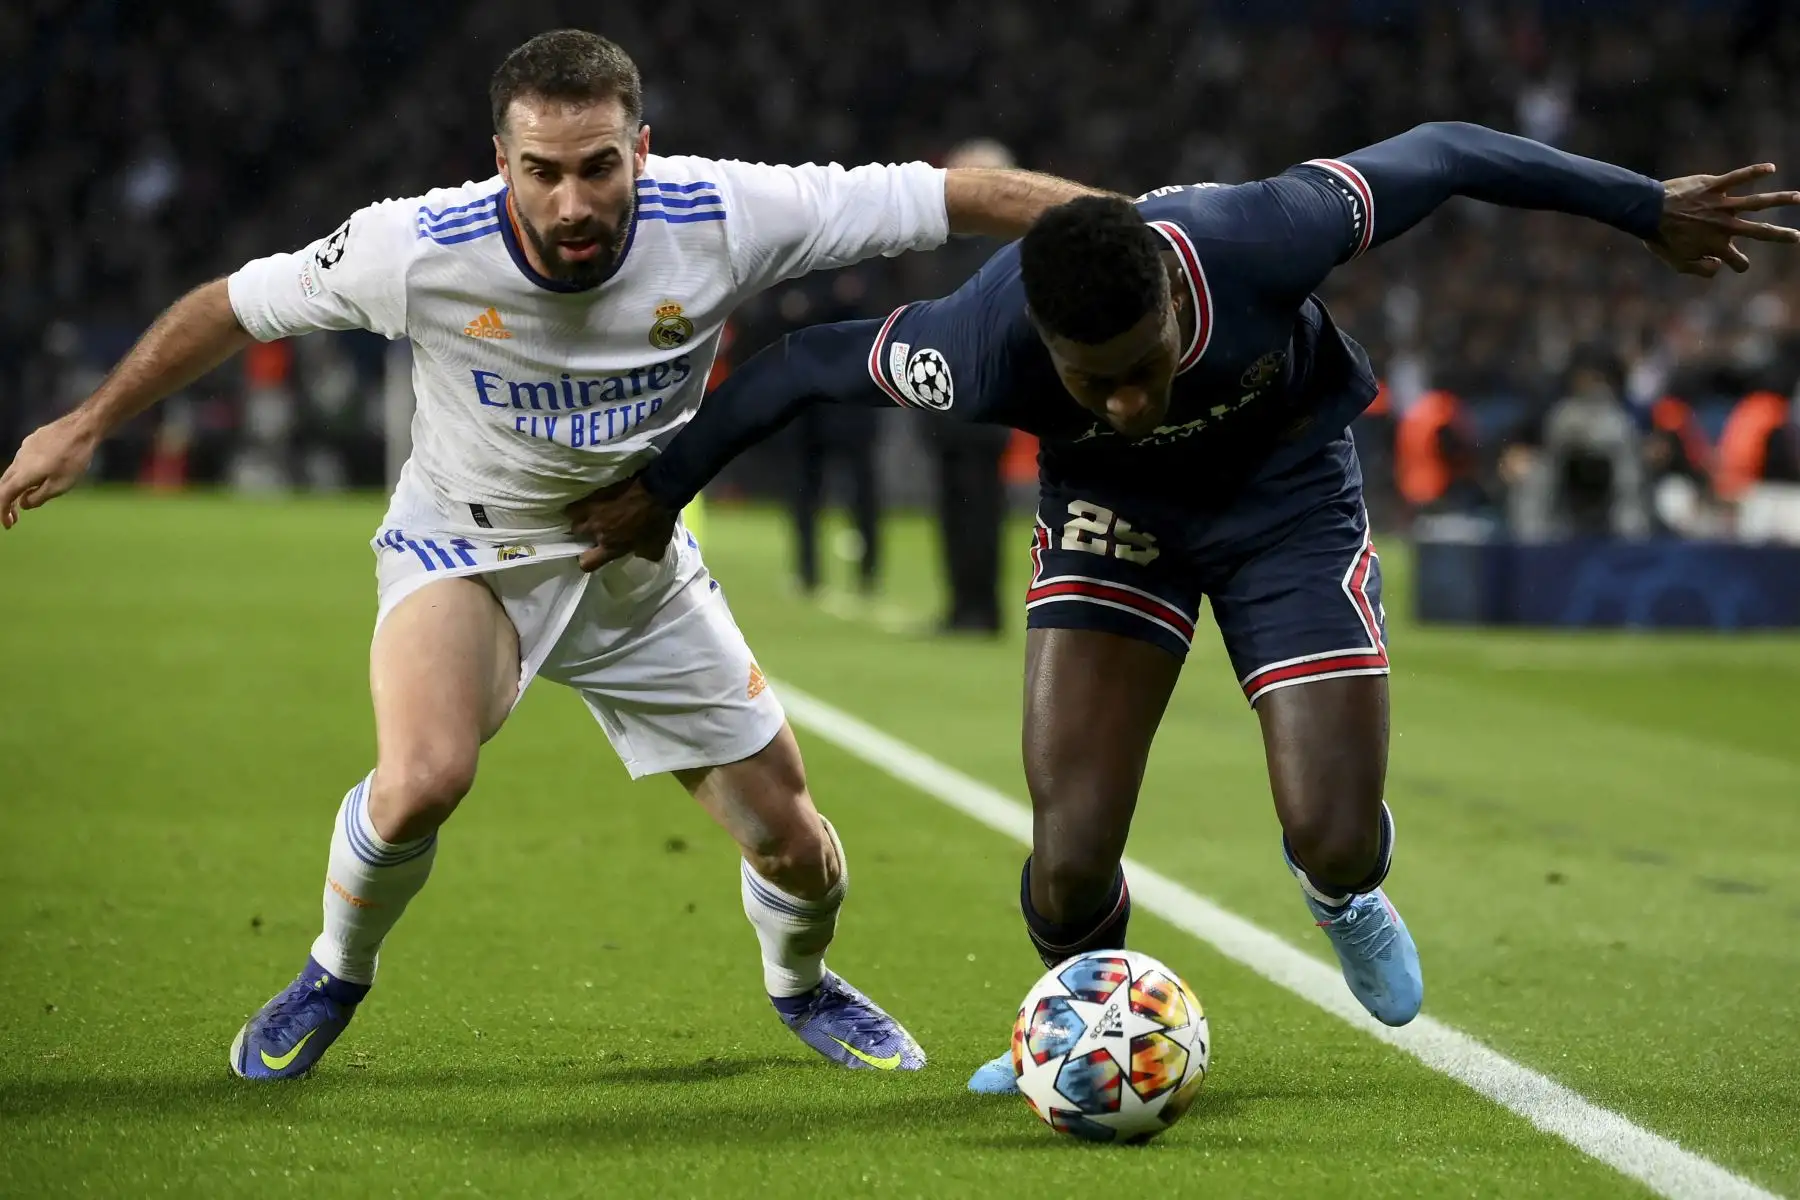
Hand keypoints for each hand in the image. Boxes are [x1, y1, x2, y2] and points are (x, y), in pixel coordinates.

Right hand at [0, 414, 100, 529]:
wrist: (82, 428)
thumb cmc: (74, 459)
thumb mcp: (59, 486)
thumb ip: (38, 497)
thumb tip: (23, 504)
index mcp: (23, 474)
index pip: (4, 496)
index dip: (2, 512)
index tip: (8, 525)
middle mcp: (18, 460)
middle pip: (5, 484)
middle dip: (8, 502)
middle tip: (15, 517)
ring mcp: (24, 449)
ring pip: (14, 471)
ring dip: (16, 488)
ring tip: (27, 498)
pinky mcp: (33, 441)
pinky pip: (23, 461)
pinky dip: (24, 474)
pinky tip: (38, 476)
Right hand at [566, 477, 676, 571]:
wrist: (658, 491)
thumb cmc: (658, 522)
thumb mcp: (656, 547)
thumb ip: (644, 554)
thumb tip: (639, 553)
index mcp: (610, 547)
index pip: (586, 563)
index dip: (586, 561)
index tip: (591, 554)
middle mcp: (596, 530)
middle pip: (575, 534)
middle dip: (582, 532)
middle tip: (593, 528)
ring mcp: (592, 510)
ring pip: (572, 515)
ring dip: (579, 515)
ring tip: (589, 512)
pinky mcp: (594, 493)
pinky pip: (580, 498)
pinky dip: (583, 500)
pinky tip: (593, 498)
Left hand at [1648, 163, 1799, 277]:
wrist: (1646, 212)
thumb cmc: (1660, 238)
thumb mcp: (1678, 263)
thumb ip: (1702, 269)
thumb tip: (1721, 265)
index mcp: (1717, 246)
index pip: (1738, 261)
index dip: (1738, 264)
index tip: (1734, 262)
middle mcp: (1725, 226)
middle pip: (1761, 232)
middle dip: (1782, 236)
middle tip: (1798, 237)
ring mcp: (1721, 205)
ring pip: (1758, 203)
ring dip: (1781, 200)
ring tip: (1798, 198)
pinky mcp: (1714, 186)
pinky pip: (1738, 177)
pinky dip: (1755, 171)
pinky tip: (1771, 168)